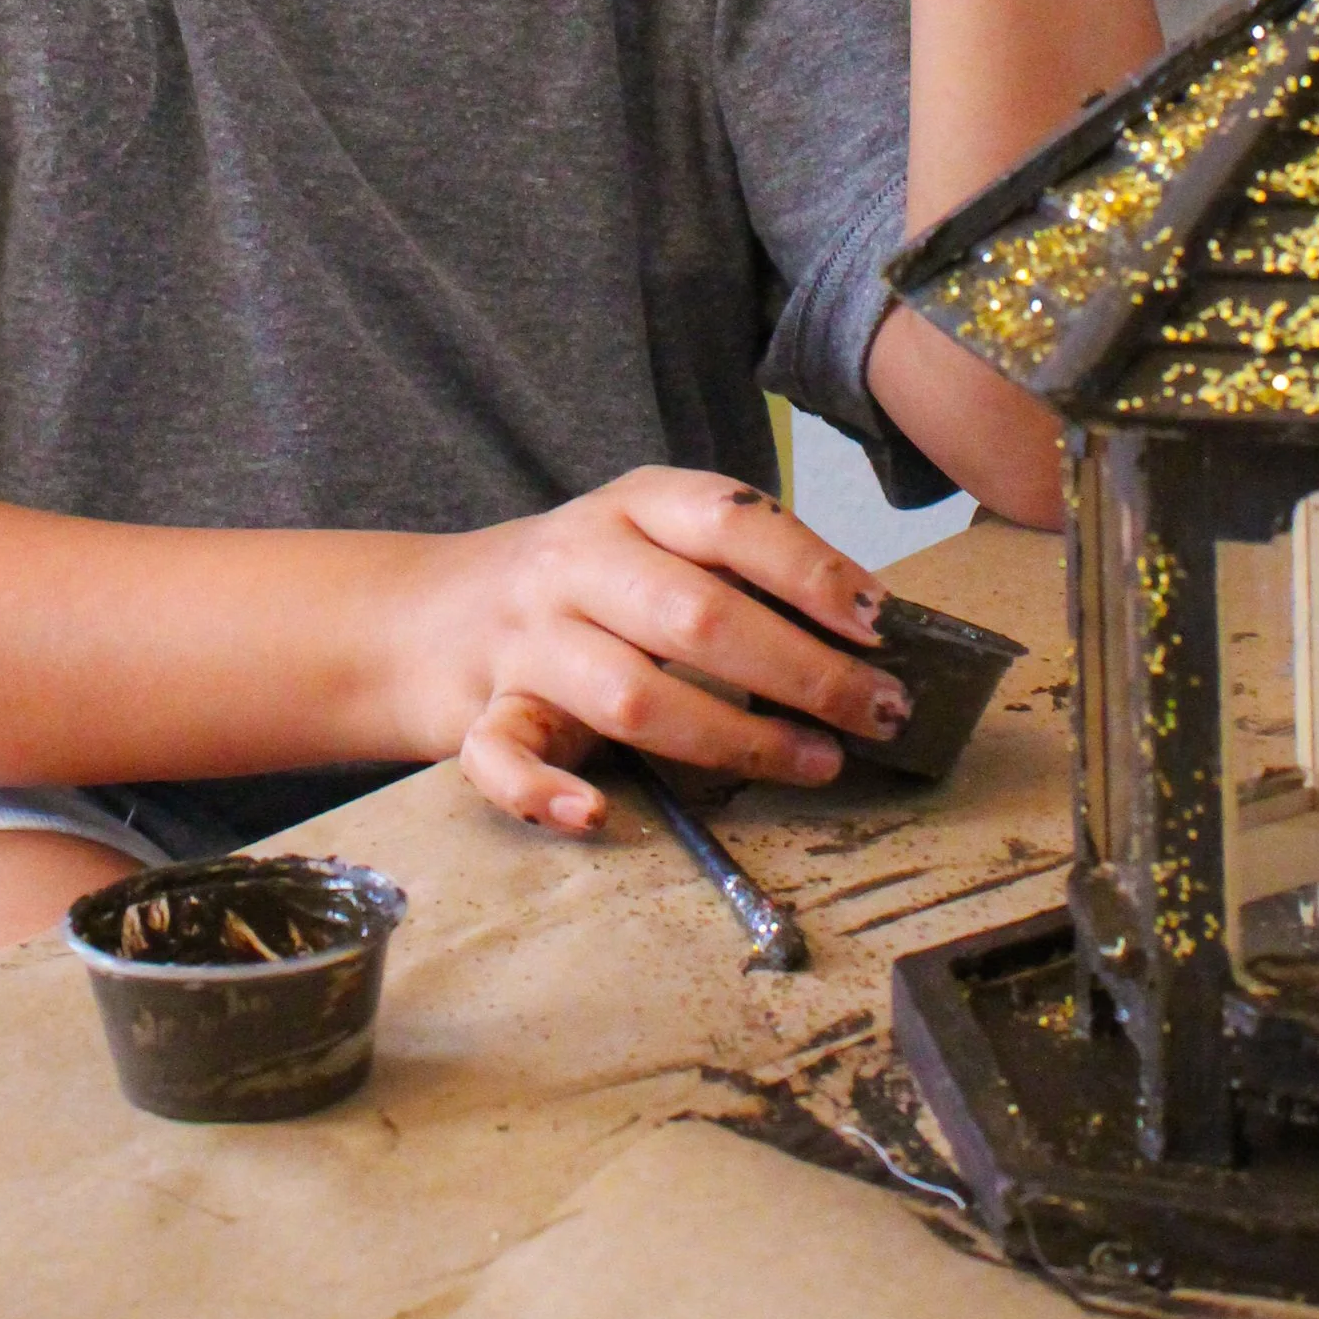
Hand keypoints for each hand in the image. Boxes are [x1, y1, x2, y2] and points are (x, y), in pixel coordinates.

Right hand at [405, 467, 915, 832]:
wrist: (437, 611)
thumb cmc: (589, 580)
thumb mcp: (656, 538)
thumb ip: (737, 567)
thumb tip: (869, 625)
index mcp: (630, 506)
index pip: (727, 519)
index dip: (809, 569)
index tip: (878, 622)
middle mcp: (574, 562)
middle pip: (694, 617)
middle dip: (802, 670)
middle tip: (881, 710)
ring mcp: (526, 640)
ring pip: (630, 695)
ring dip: (736, 739)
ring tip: (819, 761)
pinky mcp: (483, 713)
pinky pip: (502, 756)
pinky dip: (544, 792)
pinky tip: (596, 812)